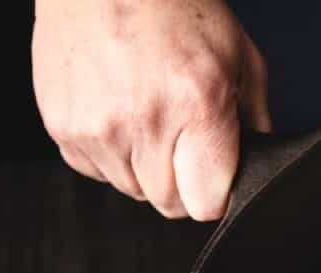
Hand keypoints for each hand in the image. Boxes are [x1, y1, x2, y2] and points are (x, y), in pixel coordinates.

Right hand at [32, 0, 270, 219]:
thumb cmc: (176, 8)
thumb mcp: (242, 59)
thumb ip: (255, 123)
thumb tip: (258, 167)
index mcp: (197, 108)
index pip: (205, 205)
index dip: (214, 195)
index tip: (215, 177)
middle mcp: (143, 122)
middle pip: (169, 203)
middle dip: (182, 182)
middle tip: (183, 139)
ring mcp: (97, 128)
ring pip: (131, 190)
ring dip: (144, 167)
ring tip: (149, 116)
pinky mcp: (62, 127)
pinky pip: (95, 170)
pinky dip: (110, 153)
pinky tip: (119, 112)